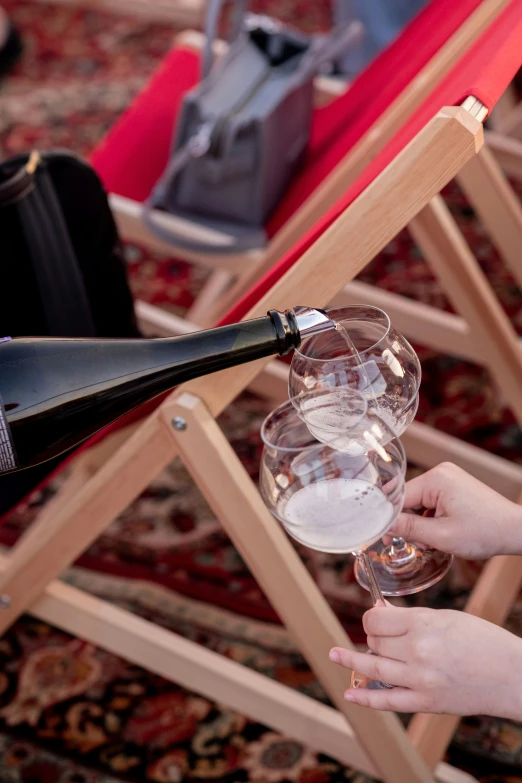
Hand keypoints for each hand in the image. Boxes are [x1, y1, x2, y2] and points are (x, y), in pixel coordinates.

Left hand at [330, 605, 521, 717]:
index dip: (372, 617)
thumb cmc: (483, 640)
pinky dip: (366, 698)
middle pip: (376, 642)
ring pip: (374, 668)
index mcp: (424, 624)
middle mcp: (418, 651)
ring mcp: (420, 679)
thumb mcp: (447, 617)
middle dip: (372, 637)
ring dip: (352, 661)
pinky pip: (388, 701)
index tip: (374, 618)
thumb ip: (413, 618)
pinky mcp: (426, 702)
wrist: (511, 675)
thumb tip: (382, 614)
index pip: (378, 619)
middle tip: (377, 637)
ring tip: (334, 654)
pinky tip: (350, 693)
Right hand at [385, 462, 521, 558]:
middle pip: (409, 500)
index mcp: (436, 479)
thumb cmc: (485, 531)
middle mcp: (441, 473)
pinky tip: (442, 532)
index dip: (392, 520)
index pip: (400, 497)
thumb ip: (409, 529)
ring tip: (438, 540)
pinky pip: (431, 502)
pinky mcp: (454, 486)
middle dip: (412, 524)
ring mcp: (449, 478)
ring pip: (420, 504)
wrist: (515, 530)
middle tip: (425, 544)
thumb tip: (384, 525)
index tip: (388, 538)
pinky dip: (432, 519)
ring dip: (423, 524)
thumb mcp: (441, 536)